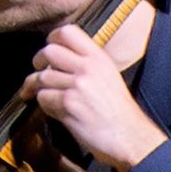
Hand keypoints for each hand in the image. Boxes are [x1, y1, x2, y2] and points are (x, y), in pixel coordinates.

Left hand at [25, 21, 158, 171]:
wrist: (132, 139)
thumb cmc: (119, 113)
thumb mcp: (109, 77)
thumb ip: (86, 64)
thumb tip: (57, 58)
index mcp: (99, 58)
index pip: (67, 32)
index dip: (52, 39)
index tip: (48, 50)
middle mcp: (88, 68)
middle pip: (48, 51)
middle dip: (38, 62)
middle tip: (39, 73)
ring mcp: (78, 85)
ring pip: (42, 77)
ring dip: (40, 88)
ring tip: (47, 96)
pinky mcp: (69, 104)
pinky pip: (43, 98)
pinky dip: (45, 105)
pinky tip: (56, 111)